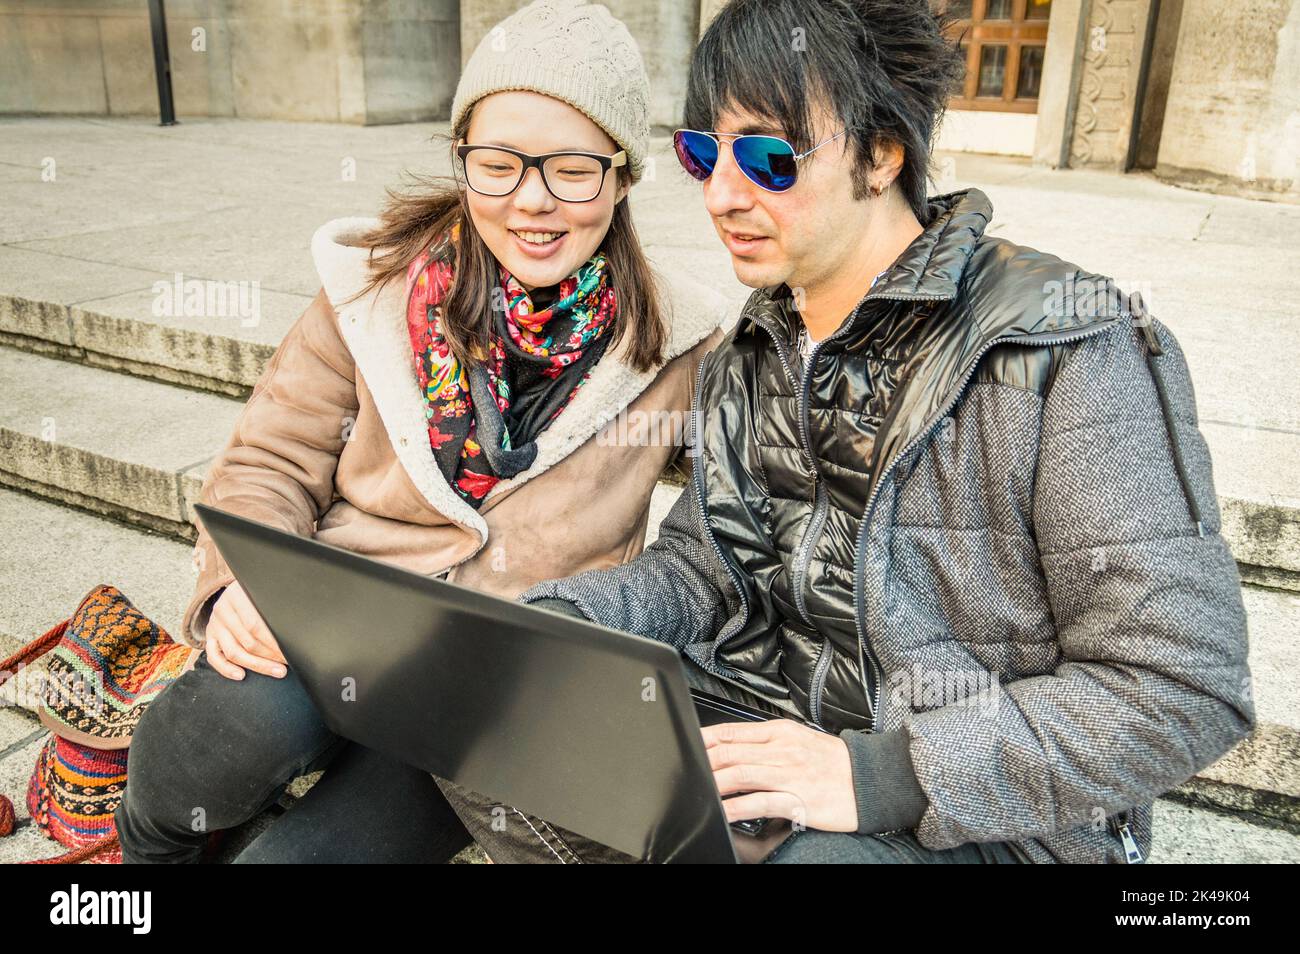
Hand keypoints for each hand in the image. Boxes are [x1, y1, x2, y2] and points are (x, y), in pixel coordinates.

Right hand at [204, 581, 287, 679]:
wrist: (238, 591)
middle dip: (270, 655)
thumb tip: (297, 628)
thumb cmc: (259, 595)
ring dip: (257, 665)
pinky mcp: (210, 637)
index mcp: (236, 595)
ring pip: (234, 652)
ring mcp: (214, 624)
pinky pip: (214, 658)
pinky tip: (241, 675)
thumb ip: (277, 606)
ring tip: (277, 671)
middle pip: (247, 641)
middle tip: (288, 663)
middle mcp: (222, 609)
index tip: (290, 651)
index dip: (274, 642)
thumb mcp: (267, 593)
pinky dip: (226, 669)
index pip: (255, 625)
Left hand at [703, 718, 857, 831]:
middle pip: (732, 752)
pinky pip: (761, 802)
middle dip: (705, 760)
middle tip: (686, 767)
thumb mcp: (800, 738)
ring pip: (741, 774)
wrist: (871, 779)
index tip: (689, 744)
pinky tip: (725, 810)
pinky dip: (738, 806)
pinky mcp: (798, 799)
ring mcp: (790, 775)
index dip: (706, 738)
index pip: (733, 731)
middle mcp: (783, 750)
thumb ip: (768, 741)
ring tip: (698, 788)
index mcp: (781, 732)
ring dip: (715, 782)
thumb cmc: (835, 762)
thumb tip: (735, 745)